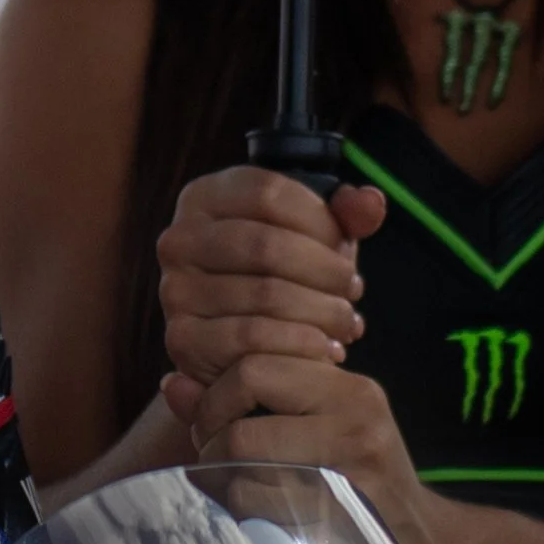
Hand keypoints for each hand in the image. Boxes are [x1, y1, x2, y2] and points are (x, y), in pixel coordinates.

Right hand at [158, 168, 385, 388]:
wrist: (249, 344)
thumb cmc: (285, 276)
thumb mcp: (315, 238)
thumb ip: (346, 215)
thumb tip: (369, 204)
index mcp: (206, 198)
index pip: (269, 194)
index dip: (320, 221)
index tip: (345, 246)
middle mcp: (179, 239)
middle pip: (267, 246)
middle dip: (325, 271)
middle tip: (352, 290)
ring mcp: (174, 289)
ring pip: (265, 294)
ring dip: (320, 311)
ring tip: (345, 321)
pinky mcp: (182, 337)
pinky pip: (252, 338)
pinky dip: (299, 345)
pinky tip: (324, 349)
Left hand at [164, 348, 454, 543]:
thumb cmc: (354, 491)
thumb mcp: (313, 434)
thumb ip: (245, 406)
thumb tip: (172, 384)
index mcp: (349, 387)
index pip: (257, 358)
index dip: (217, 390)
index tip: (213, 420)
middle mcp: (356, 411)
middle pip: (246, 385)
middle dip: (212, 423)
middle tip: (211, 452)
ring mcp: (352, 459)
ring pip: (242, 445)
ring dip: (221, 473)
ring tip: (236, 486)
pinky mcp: (340, 506)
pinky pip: (255, 498)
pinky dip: (241, 508)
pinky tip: (261, 515)